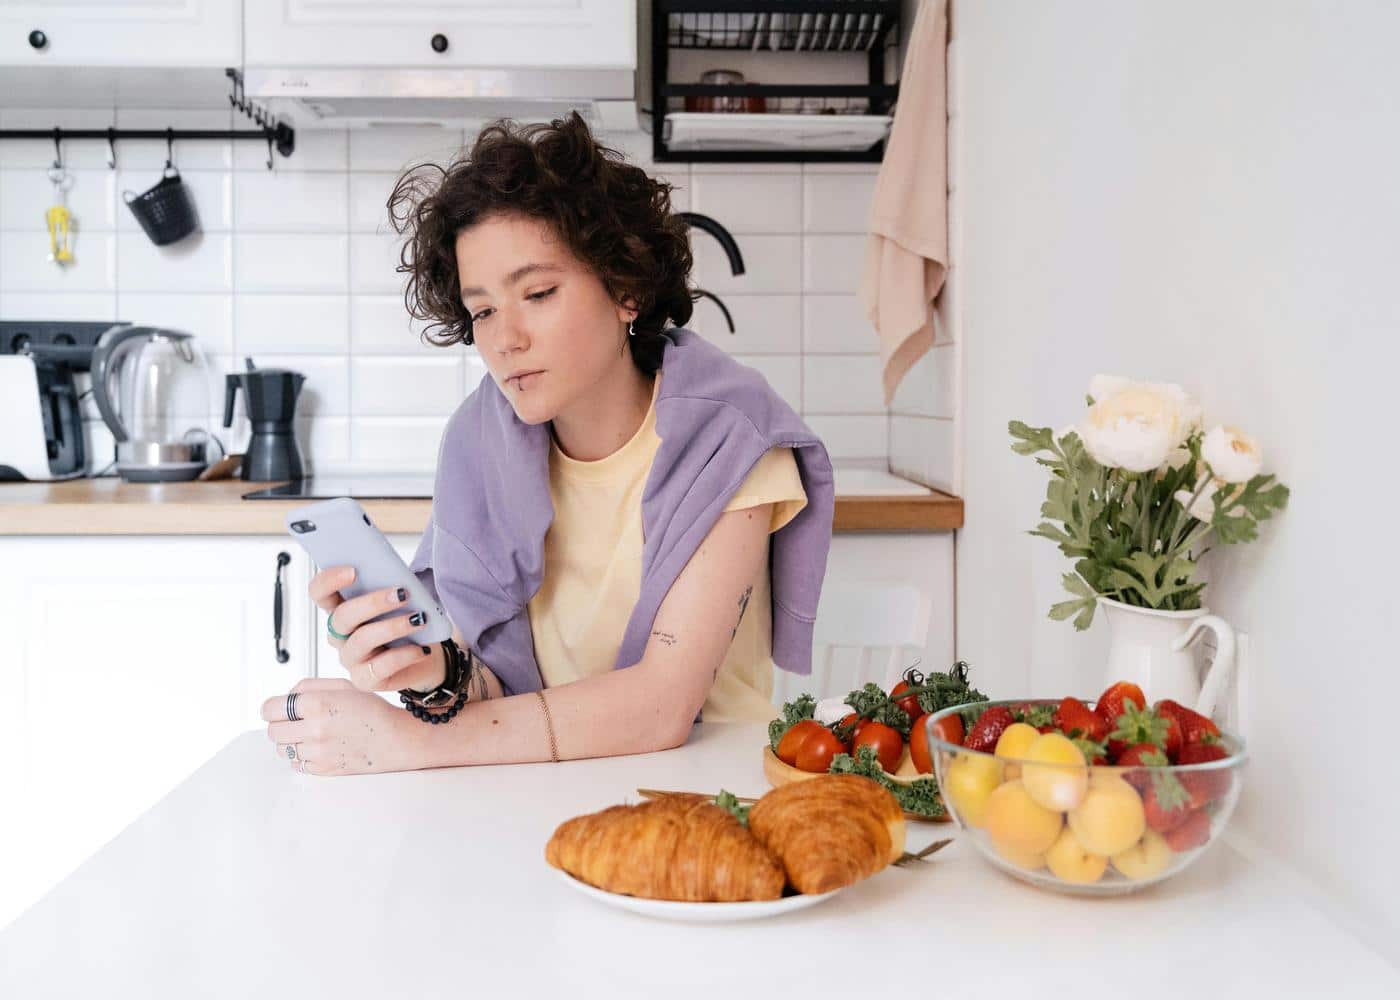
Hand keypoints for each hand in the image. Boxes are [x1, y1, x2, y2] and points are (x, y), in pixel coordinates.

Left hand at [262, 678, 430, 775]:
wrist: (396, 739)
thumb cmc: (372, 711)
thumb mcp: (343, 686)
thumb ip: (308, 686)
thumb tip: (285, 697)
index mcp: (317, 703)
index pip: (269, 709)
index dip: (272, 708)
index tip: (278, 709)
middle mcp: (315, 729)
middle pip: (272, 731)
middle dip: (280, 725)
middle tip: (294, 722)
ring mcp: (318, 752)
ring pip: (282, 750)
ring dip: (290, 742)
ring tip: (309, 735)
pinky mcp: (323, 769)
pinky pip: (296, 764)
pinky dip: (302, 756)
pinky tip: (319, 747)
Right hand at [310, 565, 445, 692]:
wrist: (425, 655)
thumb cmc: (406, 622)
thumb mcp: (397, 601)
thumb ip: (388, 587)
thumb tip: (396, 579)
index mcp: (340, 609)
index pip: (320, 593)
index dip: (329, 580)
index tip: (353, 570)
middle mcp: (339, 635)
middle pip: (342, 616)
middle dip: (373, 602)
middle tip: (402, 593)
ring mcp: (350, 659)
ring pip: (362, 640)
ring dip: (393, 627)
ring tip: (419, 619)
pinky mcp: (365, 680)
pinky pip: (381, 666)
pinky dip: (404, 654)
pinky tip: (422, 648)